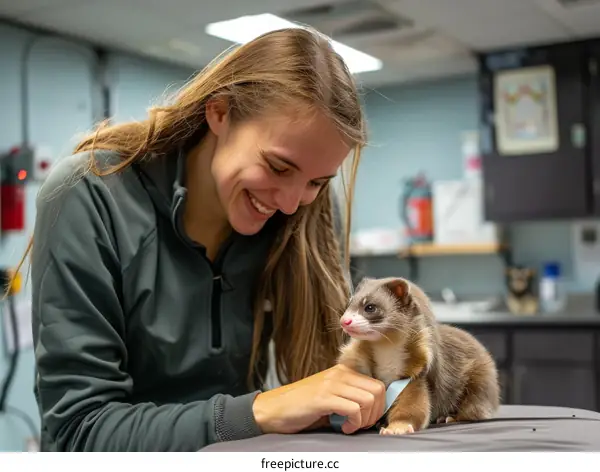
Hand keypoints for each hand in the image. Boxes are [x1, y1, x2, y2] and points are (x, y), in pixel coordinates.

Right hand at [252, 364, 385, 434]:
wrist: (273, 409)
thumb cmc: (301, 407)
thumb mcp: (330, 396)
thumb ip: (349, 397)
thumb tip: (373, 410)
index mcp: (342, 372)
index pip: (377, 384)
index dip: (379, 406)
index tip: (367, 419)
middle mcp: (339, 374)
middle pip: (377, 390)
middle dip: (375, 413)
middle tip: (361, 424)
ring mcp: (331, 384)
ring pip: (369, 399)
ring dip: (364, 419)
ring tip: (350, 426)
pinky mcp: (323, 397)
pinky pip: (353, 409)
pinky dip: (353, 423)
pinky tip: (342, 427)